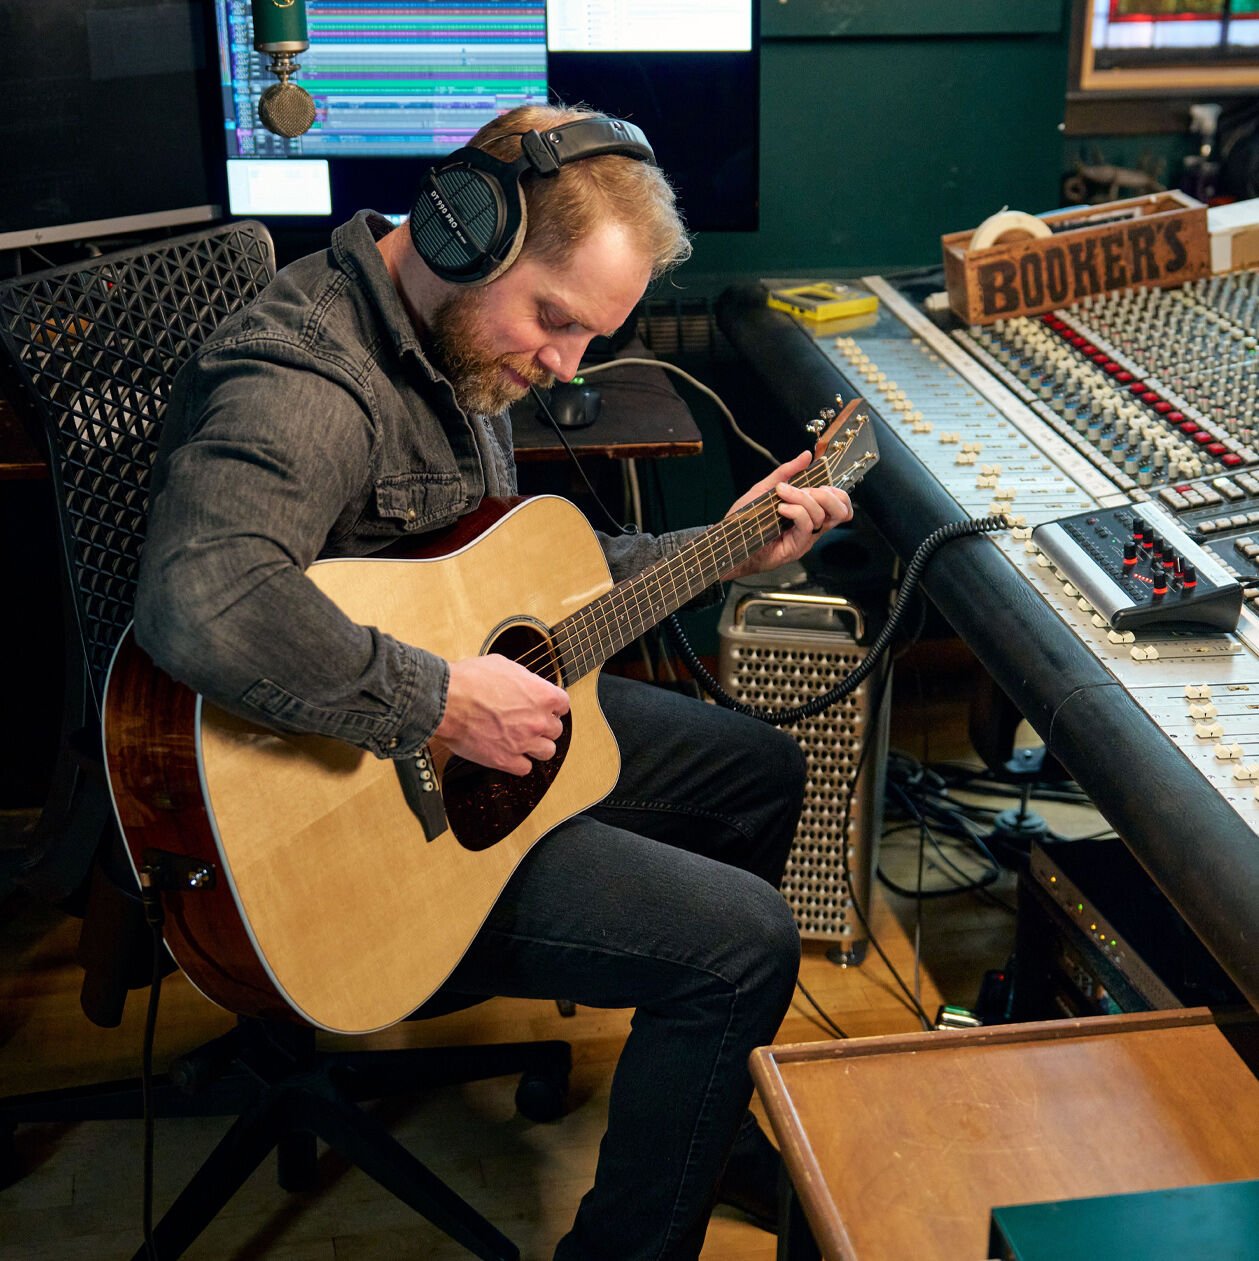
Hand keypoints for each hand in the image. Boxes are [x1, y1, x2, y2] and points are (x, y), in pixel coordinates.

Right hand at [435, 654, 569, 776]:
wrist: (447, 700)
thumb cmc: (470, 680)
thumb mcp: (503, 665)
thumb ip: (522, 679)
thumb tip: (524, 683)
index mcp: (542, 695)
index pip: (563, 704)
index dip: (554, 706)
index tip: (547, 708)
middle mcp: (538, 720)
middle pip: (556, 730)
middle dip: (544, 726)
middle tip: (531, 723)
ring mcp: (524, 742)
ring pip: (547, 751)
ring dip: (538, 746)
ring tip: (525, 741)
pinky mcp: (506, 760)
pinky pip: (525, 768)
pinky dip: (519, 763)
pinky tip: (511, 754)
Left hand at [721, 450, 852, 579]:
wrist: (728, 542)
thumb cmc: (746, 519)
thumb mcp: (765, 489)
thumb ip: (786, 472)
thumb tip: (806, 455)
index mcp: (809, 514)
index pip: (841, 505)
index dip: (837, 492)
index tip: (817, 483)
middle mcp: (811, 528)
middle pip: (842, 512)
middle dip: (827, 494)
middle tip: (805, 488)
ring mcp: (804, 539)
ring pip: (822, 516)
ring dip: (802, 498)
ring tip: (782, 495)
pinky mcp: (795, 548)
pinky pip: (806, 526)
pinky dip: (796, 511)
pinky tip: (781, 508)